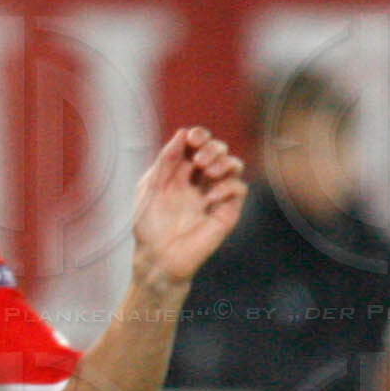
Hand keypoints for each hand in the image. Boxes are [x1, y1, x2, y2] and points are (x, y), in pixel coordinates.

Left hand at [133, 127, 246, 288]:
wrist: (158, 257)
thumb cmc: (150, 226)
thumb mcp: (151, 188)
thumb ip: (166, 161)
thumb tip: (182, 133)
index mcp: (181, 172)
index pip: (198, 144)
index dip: (199, 135)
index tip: (193, 138)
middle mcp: (201, 180)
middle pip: (219, 150)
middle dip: (212, 148)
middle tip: (199, 161)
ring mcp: (216, 194)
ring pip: (234, 165)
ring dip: (223, 162)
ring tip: (207, 173)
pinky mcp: (227, 210)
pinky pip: (239, 188)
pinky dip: (226, 187)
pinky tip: (208, 199)